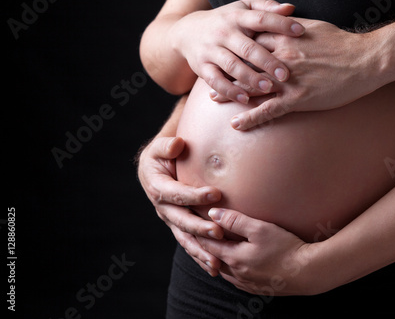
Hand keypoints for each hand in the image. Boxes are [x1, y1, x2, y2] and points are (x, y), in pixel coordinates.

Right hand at [137, 136, 224, 275]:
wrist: (158, 166)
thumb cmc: (163, 154)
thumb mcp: (160, 147)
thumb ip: (166, 145)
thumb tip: (177, 144)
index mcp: (158, 187)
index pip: (177, 194)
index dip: (194, 195)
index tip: (216, 194)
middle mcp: (163, 207)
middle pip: (181, 220)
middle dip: (200, 228)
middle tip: (218, 232)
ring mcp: (171, 219)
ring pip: (185, 238)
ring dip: (200, 251)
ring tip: (216, 262)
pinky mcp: (179, 226)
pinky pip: (189, 243)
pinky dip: (200, 256)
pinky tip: (214, 267)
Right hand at [171, 0, 305, 102]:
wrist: (186, 32)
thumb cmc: (224, 21)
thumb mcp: (242, 9)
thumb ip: (266, 9)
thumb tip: (290, 9)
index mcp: (237, 17)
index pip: (261, 19)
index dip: (281, 24)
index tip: (300, 33)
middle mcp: (223, 33)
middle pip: (247, 48)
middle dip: (267, 61)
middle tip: (286, 74)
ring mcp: (211, 50)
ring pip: (232, 66)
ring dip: (250, 78)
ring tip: (268, 88)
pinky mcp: (202, 67)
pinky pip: (216, 81)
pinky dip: (229, 91)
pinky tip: (244, 99)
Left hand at [197, 208, 320, 295]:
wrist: (308, 272)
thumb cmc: (286, 247)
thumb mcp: (260, 228)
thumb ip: (235, 220)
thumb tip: (213, 214)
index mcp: (234, 258)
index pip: (207, 244)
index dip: (198, 232)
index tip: (191, 221)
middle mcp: (236, 273)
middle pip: (210, 260)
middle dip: (201, 247)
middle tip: (193, 235)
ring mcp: (246, 283)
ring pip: (221, 271)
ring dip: (212, 259)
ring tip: (207, 249)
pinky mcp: (256, 288)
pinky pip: (233, 279)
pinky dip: (225, 269)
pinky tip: (229, 265)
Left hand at [220, 18, 384, 129]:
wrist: (366, 60)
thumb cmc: (342, 43)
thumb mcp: (314, 27)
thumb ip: (292, 26)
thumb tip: (280, 22)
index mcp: (285, 38)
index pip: (251, 41)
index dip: (234, 46)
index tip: (222, 50)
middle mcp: (281, 57)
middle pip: (245, 63)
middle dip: (226, 69)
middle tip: (208, 74)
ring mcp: (287, 79)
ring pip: (251, 87)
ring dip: (231, 93)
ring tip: (213, 97)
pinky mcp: (297, 99)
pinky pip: (267, 110)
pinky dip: (250, 118)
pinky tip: (236, 124)